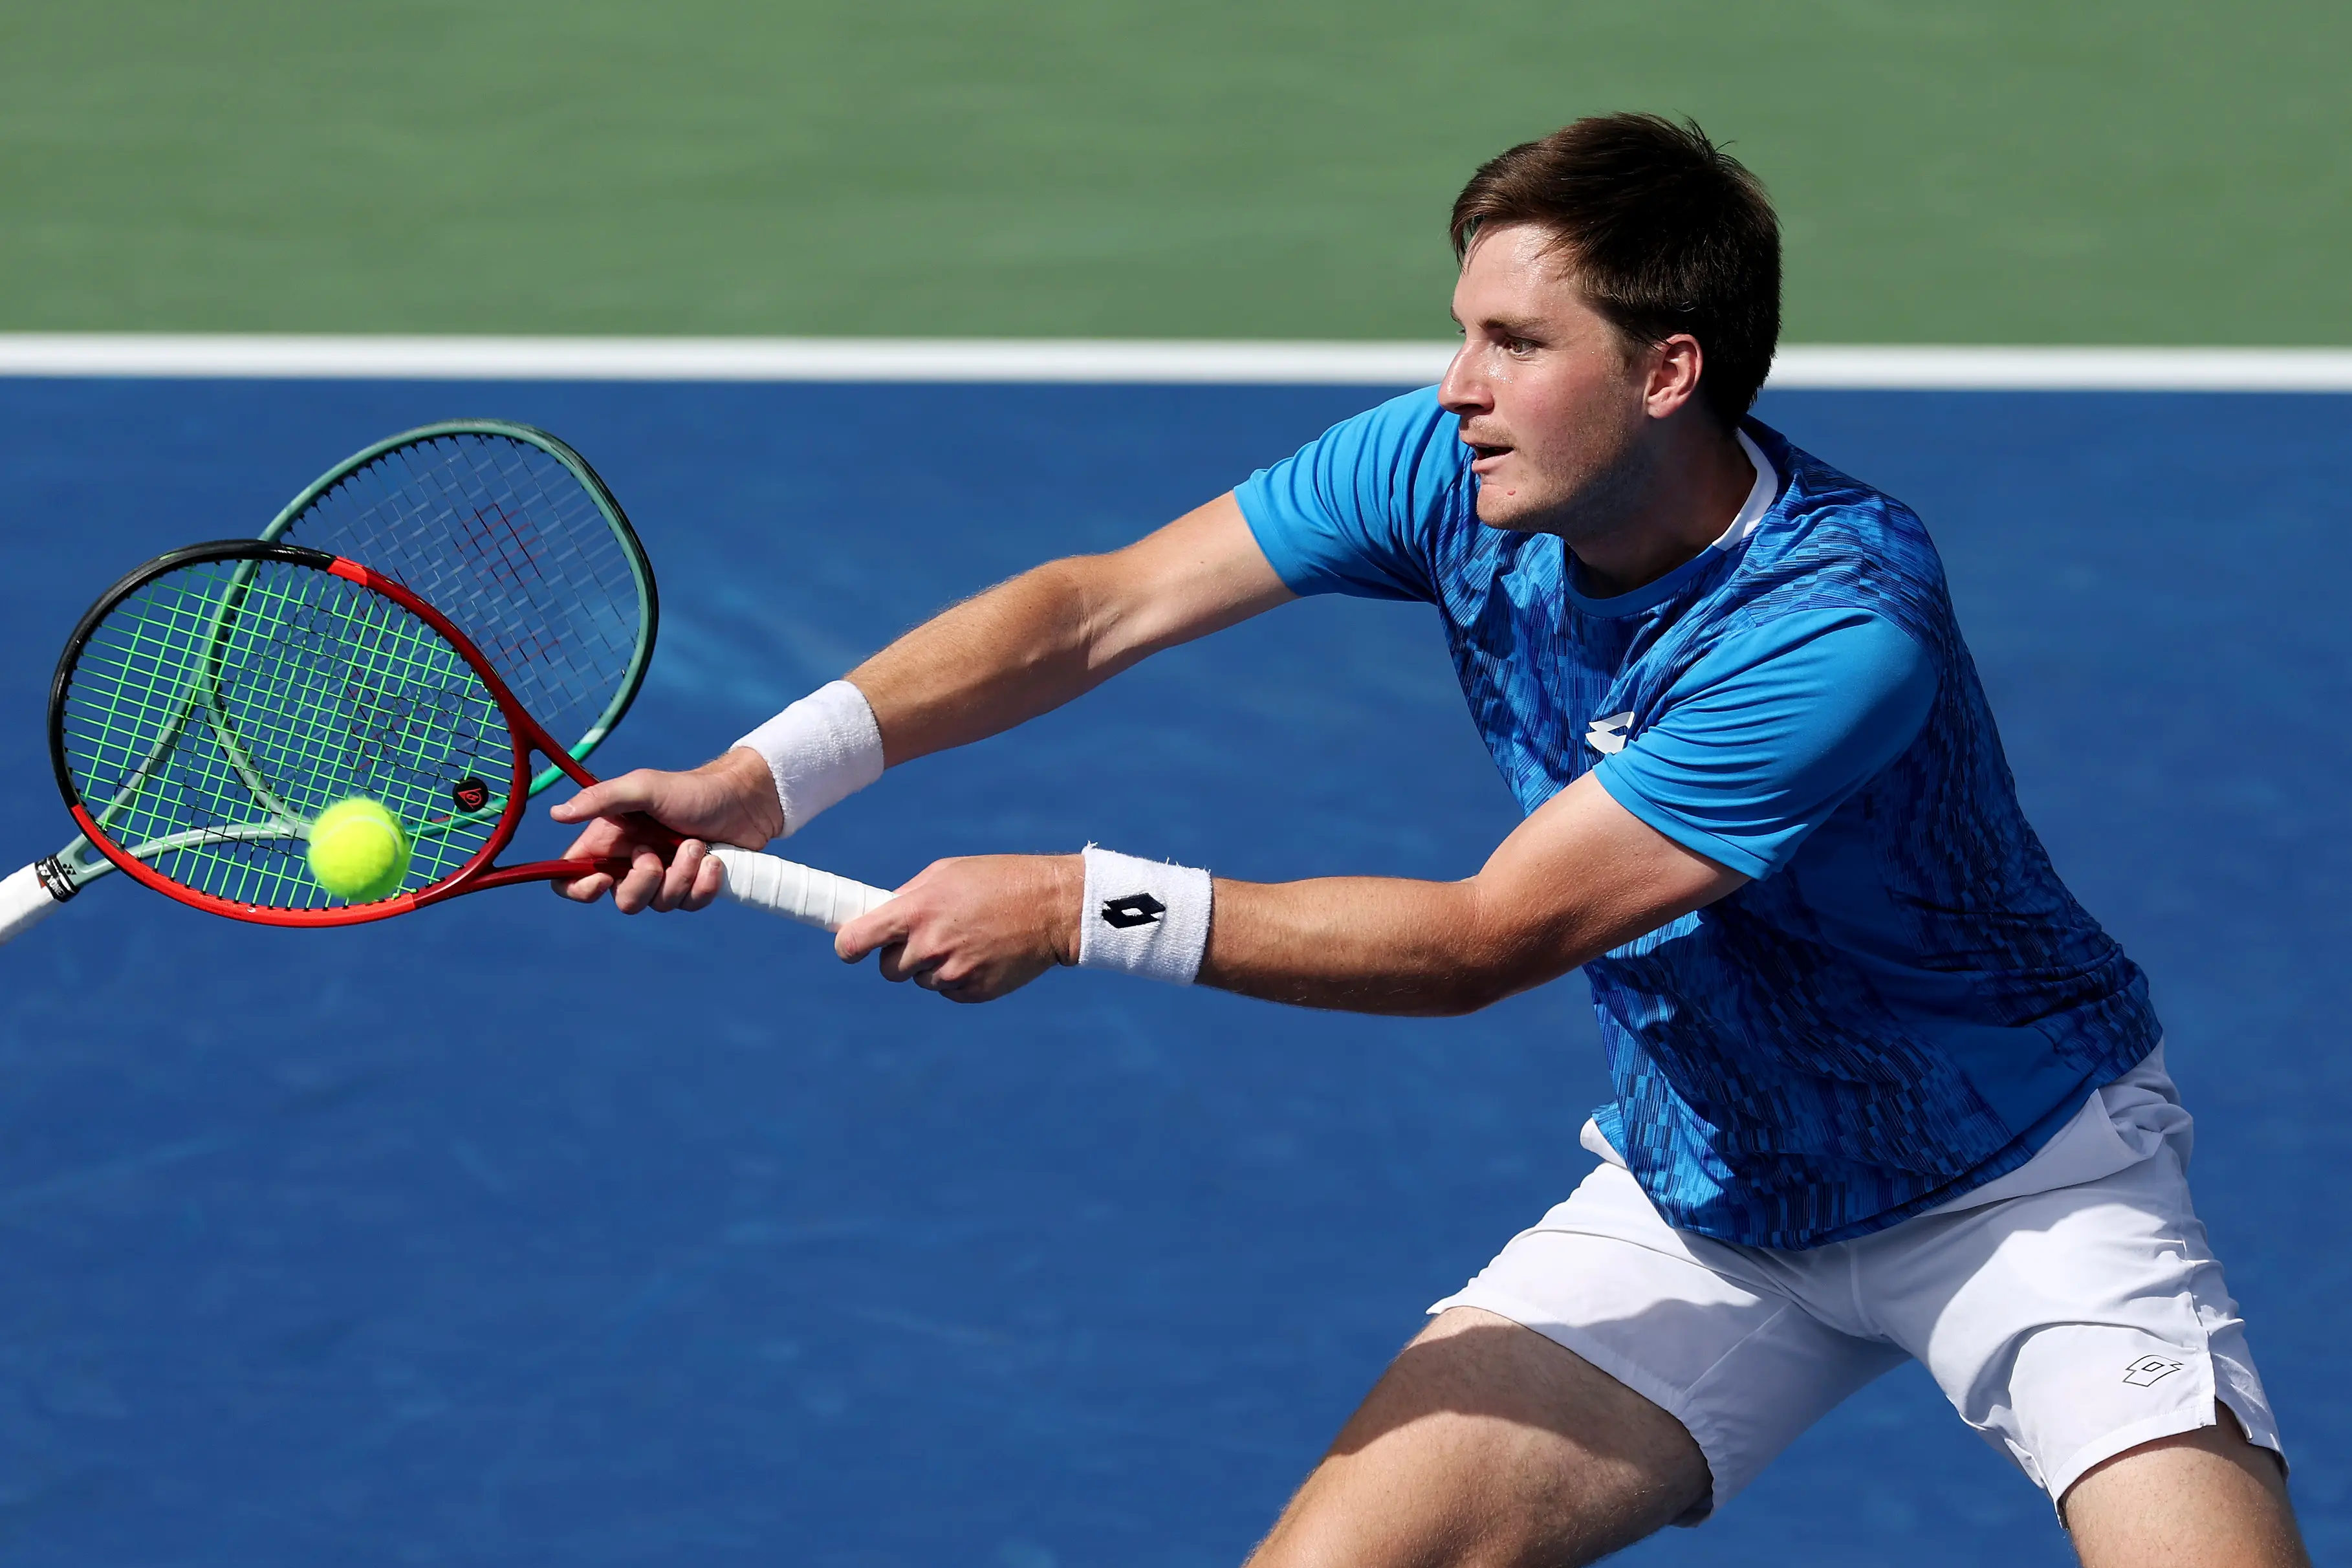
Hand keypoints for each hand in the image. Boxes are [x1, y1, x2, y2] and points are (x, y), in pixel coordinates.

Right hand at [547, 747, 783, 912]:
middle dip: (645, 882)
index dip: (579, 889)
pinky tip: (714, 861)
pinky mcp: (693, 887)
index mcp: (610, 841)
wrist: (743, 799)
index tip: (604, 879)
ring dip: (682, 876)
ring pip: (659, 905)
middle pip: (623, 901)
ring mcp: (664, 877)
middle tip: (660, 854)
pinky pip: (690, 905)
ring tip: (697, 845)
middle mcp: (632, 863)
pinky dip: (704, 885)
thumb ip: (601, 799)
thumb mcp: (643, 786)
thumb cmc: (692, 789)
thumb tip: (556, 813)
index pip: (572, 878)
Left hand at [835, 854, 1080, 1002]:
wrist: (1053, 907)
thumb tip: (879, 916)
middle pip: (888, 970)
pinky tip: (982, 954)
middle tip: (927, 936)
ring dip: (934, 965)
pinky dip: (959, 978)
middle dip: (899, 956)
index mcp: (916, 911)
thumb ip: (908, 896)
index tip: (851, 949)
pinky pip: (949, 991)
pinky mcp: (974, 992)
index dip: (848, 947)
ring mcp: (953, 972)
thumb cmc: (999, 880)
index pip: (856, 941)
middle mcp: (930, 946)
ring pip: (921, 981)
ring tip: (967, 938)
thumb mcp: (947, 872)